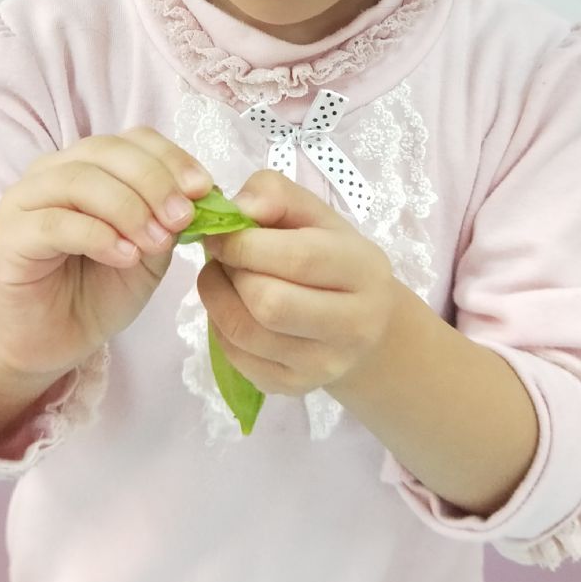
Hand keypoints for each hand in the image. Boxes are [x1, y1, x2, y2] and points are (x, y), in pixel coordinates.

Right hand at [0, 129, 212, 378]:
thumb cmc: (98, 291)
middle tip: (182, 217)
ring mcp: (24, 201)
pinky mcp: (8, 238)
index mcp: (89, 165)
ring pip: (79, 180)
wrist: (52, 341)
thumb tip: (199, 196)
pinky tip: (125, 256)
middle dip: (153, 181)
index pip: (132, 139)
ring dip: (128, 208)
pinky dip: (97, 235)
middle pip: (106, 151)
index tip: (204, 189)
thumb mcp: (148, 252)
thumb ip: (166, 220)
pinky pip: (54, 223)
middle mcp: (52, 172)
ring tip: (155, 242)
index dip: (170, 157)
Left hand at [198, 169, 397, 398]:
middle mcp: (353, 325)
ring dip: (217, 299)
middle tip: (223, 255)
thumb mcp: (315, 214)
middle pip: (269, 303)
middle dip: (232, 273)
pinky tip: (232, 306)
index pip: (298, 259)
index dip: (245, 244)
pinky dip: (220, 327)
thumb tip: (238, 207)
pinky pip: (237, 359)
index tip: (221, 232)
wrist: (362, 325)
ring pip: (246, 334)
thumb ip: (276, 194)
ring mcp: (324, 364)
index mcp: (363, 271)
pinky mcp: (294, 387)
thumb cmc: (333, 257)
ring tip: (222, 276)